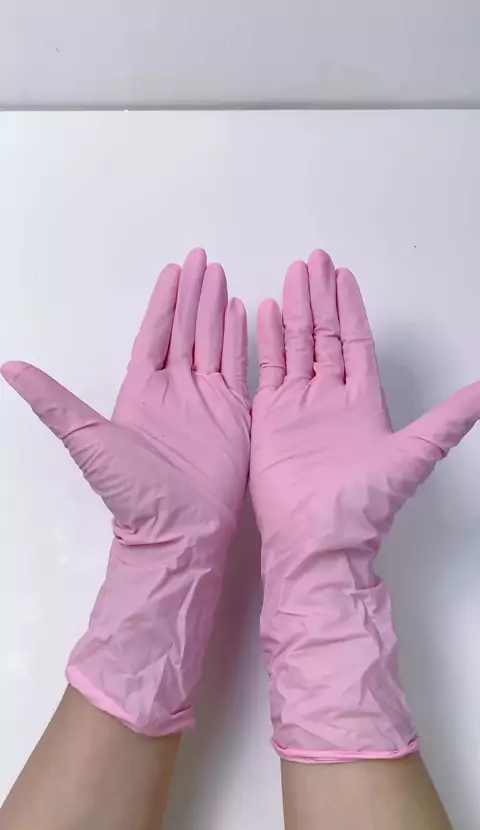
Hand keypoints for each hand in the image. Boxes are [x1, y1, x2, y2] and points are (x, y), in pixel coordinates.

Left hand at [1, 248, 250, 734]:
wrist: (178, 529)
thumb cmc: (132, 489)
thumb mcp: (86, 439)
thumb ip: (52, 401)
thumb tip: (8, 366)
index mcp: (141, 390)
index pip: (154, 334)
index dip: (164, 301)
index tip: (175, 269)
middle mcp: (174, 389)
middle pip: (185, 330)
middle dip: (194, 294)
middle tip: (205, 257)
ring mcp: (206, 400)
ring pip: (211, 342)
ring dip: (216, 308)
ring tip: (222, 275)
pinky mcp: (234, 414)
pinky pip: (237, 367)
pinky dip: (238, 339)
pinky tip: (241, 312)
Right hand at [250, 249, 479, 760]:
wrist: (317, 542)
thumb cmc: (364, 505)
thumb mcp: (416, 454)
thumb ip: (450, 418)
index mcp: (363, 402)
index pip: (355, 342)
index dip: (349, 308)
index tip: (342, 275)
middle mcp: (330, 399)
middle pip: (324, 336)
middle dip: (320, 298)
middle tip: (314, 261)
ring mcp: (297, 407)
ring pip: (297, 347)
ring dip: (294, 310)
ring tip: (292, 275)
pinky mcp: (269, 418)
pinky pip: (267, 371)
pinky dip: (266, 341)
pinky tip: (264, 311)